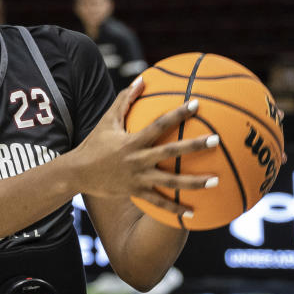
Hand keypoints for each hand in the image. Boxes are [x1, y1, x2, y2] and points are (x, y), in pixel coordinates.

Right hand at [71, 77, 219, 216]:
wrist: (77, 173)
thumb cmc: (94, 144)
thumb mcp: (108, 120)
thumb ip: (125, 99)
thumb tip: (142, 79)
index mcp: (133, 141)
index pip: (159, 124)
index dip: (178, 113)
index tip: (197, 104)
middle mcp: (138, 160)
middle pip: (170, 152)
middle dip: (194, 146)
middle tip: (216, 140)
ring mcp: (138, 178)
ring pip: (170, 182)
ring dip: (194, 182)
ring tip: (217, 180)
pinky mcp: (136, 193)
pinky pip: (158, 203)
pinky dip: (175, 210)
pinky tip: (193, 214)